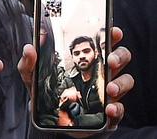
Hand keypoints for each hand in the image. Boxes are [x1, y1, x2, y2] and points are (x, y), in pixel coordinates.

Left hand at [18, 26, 133, 133]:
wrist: (53, 124)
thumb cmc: (49, 95)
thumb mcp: (35, 79)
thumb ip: (29, 64)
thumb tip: (29, 48)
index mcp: (90, 60)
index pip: (106, 42)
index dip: (113, 35)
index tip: (113, 32)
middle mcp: (103, 73)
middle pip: (122, 57)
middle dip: (119, 56)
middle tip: (110, 61)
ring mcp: (108, 92)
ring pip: (126, 81)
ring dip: (121, 83)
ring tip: (110, 89)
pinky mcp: (109, 113)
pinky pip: (120, 108)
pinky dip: (117, 108)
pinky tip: (109, 109)